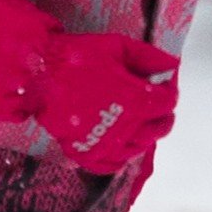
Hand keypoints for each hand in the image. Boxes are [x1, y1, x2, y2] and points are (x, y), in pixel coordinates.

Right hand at [35, 33, 178, 170]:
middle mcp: (125, 127)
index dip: (169, 92)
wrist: (38, 74)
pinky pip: (111, 164)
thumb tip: (173, 66)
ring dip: (143, 135)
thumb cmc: (77, 57)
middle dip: (162, 116)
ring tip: (138, 124)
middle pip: (158, 129)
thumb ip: (148, 57)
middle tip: (156, 106)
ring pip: (138, 148)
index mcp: (136, 100)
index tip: (163, 85)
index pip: (167, 102)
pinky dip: (119, 158)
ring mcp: (105, 143)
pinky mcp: (85, 152)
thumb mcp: (116, 46)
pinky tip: (118, 145)